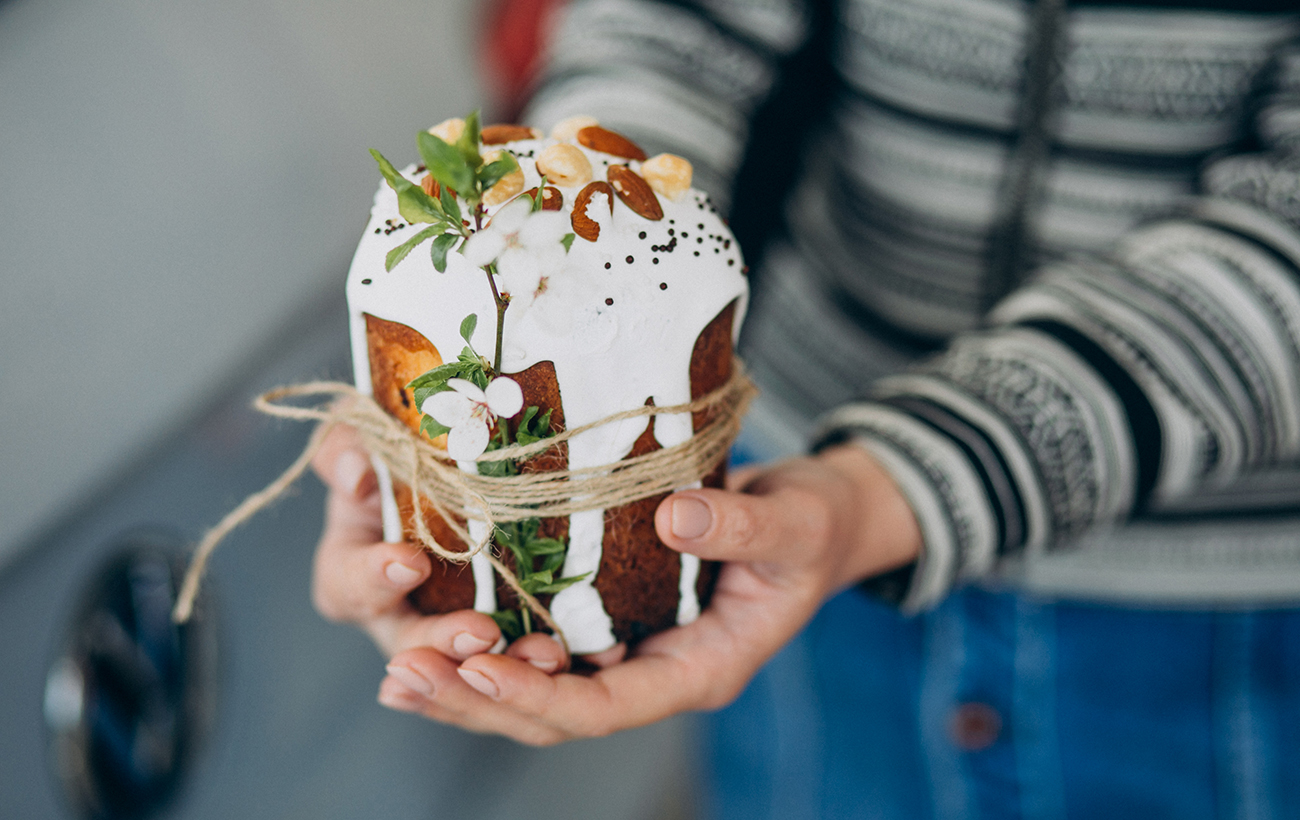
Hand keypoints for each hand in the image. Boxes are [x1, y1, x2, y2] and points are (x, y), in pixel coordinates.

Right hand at [310, 425, 569, 686]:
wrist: (467, 461)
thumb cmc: (401, 445)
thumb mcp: (368, 434)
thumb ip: (349, 447)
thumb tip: (358, 475)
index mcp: (354, 570)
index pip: (347, 587)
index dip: (373, 577)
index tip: (411, 561)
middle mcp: (397, 613)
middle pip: (411, 646)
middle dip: (445, 642)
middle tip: (483, 632)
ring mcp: (449, 630)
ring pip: (469, 669)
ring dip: (503, 666)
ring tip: (542, 654)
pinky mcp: (501, 638)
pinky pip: (518, 663)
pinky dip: (542, 664)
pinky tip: (571, 654)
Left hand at [321, 431, 920, 744]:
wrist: (817, 517)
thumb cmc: (816, 526)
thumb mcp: (797, 522)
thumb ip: (744, 525)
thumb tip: (673, 519)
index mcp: (698, 671)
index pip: (604, 708)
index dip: (538, 695)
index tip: (475, 666)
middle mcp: (652, 672)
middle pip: (550, 714)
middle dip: (474, 701)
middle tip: (401, 674)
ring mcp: (626, 650)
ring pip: (534, 689)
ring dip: (462, 684)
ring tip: (395, 670)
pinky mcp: (606, 616)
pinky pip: (537, 646)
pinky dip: (481, 645)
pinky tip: (428, 631)